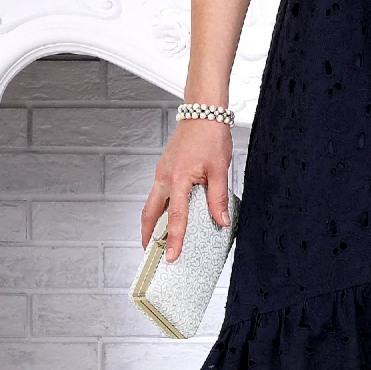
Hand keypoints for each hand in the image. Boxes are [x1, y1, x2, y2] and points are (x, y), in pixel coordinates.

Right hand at [142, 116, 232, 260]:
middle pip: (150, 214)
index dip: (174, 239)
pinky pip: (157, 193)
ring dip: (151, 222)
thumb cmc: (210, 136)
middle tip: (150, 253)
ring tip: (156, 239)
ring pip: (151, 204)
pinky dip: (158, 208)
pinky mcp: (164, 168)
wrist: (202, 113)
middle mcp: (164, 177)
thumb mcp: (220, 169)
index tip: (172, 256)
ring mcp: (161, 172)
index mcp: (178, 178)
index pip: (175, 217)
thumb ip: (218, 197)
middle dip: (148, 235)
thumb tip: (221, 220)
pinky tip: (167, 215)